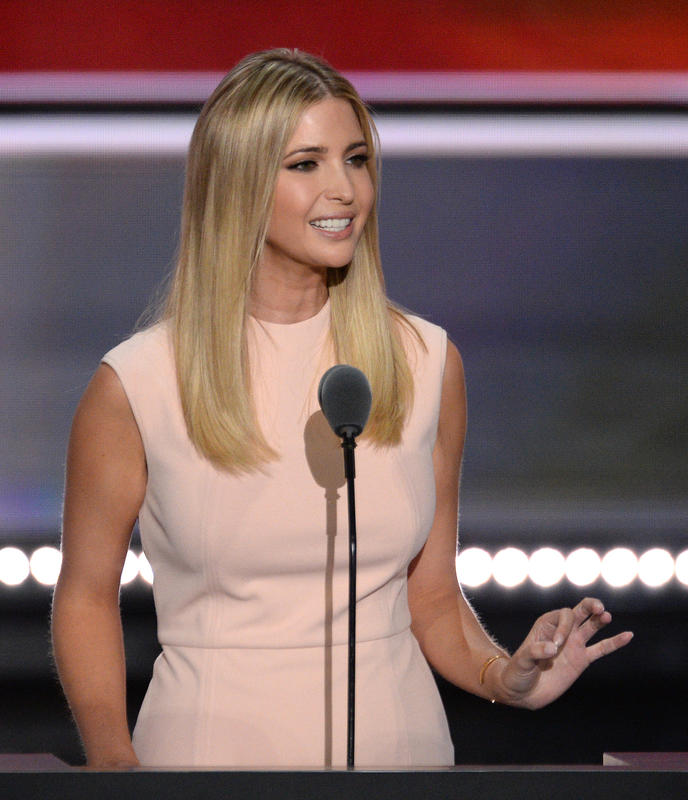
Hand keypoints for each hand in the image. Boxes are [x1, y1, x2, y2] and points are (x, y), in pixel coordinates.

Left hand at [496, 597, 632, 708]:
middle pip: (580, 612)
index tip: (555, 647)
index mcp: (547, 624)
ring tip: (606, 616)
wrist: (522, 692)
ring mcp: (574, 644)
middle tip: (599, 608)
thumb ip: (534, 652)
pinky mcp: (582, 660)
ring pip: (592, 627)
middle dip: (589, 606)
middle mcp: (563, 631)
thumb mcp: (521, 661)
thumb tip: (553, 648)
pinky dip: (615, 642)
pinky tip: (628, 635)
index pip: (563, 616)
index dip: (564, 628)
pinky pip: (601, 649)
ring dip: (600, 620)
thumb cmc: (517, 672)